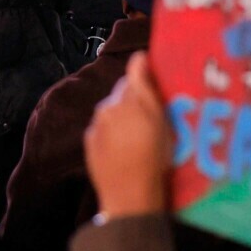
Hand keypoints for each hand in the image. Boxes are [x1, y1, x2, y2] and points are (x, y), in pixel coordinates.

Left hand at [84, 52, 172, 218]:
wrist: (129, 194)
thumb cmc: (152, 156)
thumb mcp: (161, 121)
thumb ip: (147, 87)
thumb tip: (139, 56)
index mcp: (126, 98)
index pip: (134, 73)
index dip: (146, 79)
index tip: (156, 87)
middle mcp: (106, 106)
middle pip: (122, 94)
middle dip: (135, 101)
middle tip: (151, 121)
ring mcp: (95, 125)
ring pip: (112, 112)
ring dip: (123, 118)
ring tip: (138, 139)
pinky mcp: (89, 143)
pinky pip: (103, 130)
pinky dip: (113, 134)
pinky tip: (124, 150)